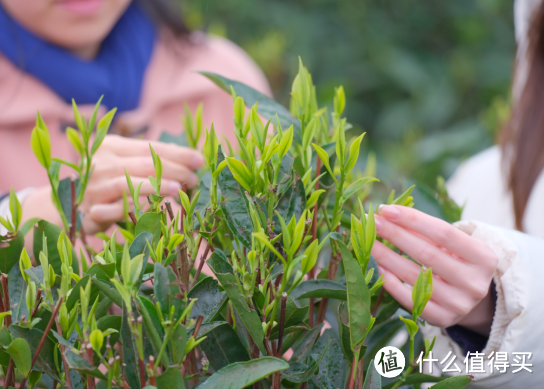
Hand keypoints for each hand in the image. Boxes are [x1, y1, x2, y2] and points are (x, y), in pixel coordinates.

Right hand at [23, 135, 203, 234]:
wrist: (63, 206)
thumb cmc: (103, 182)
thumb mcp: (123, 164)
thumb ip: (149, 159)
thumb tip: (189, 158)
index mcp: (111, 146)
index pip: (150, 147)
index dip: (177, 153)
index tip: (199, 159)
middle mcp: (101, 162)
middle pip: (145, 164)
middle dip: (175, 170)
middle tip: (196, 178)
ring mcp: (95, 185)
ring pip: (131, 183)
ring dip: (158, 186)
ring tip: (181, 188)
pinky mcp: (91, 209)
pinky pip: (117, 207)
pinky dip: (136, 206)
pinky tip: (154, 207)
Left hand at [371, 205, 497, 334]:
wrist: (471, 300)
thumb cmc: (457, 262)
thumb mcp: (453, 246)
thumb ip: (426, 231)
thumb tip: (387, 215)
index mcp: (483, 257)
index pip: (443, 232)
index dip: (412, 219)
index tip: (386, 210)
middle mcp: (474, 282)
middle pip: (426, 253)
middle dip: (395, 235)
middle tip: (371, 222)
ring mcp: (459, 304)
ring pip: (415, 276)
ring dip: (386, 257)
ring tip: (368, 243)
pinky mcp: (442, 319)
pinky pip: (410, 299)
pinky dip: (391, 282)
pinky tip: (377, 267)